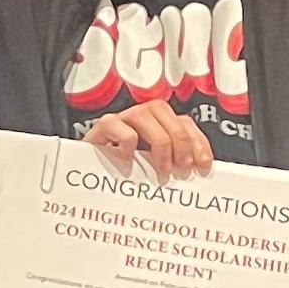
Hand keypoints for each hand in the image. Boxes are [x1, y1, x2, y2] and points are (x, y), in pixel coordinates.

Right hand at [86, 102, 215, 179]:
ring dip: (160, 143)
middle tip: (180, 168)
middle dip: (180, 141)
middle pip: (168, 113)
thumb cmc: (123, 174)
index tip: (202, 166)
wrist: (86, 174)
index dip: (197, 142)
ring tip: (160, 168)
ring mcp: (121, 119)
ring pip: (146, 115)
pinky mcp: (101, 127)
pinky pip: (117, 125)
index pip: (184, 122)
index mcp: (158, 125)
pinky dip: (127, 142)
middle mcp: (141, 117)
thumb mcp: (154, 170)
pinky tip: (127, 159)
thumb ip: (174, 166)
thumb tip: (199, 172)